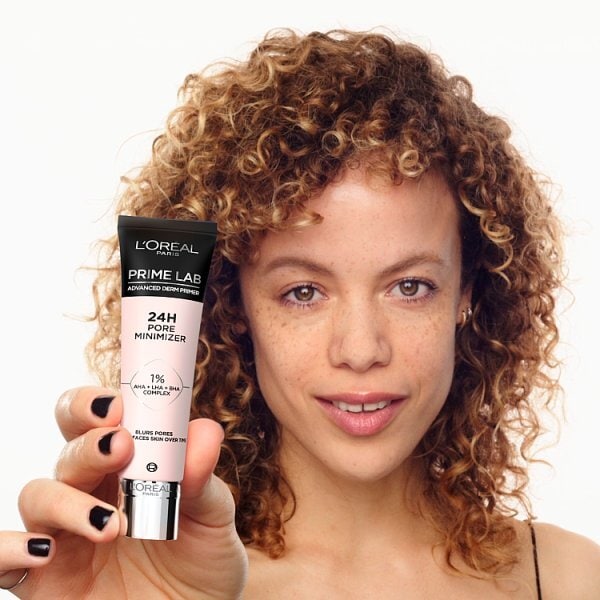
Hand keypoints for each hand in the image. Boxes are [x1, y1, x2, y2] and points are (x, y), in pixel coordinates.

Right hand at [0, 387, 247, 598]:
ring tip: (111, 524)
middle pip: (70, 450)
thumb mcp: (213, 519)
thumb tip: (205, 430)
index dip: (99, 405)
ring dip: (68, 501)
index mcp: (128, 468)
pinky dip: (7, 549)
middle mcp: (90, 493)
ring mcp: (64, 536)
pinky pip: (4, 560)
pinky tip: (40, 551)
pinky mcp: (44, 582)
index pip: (100, 421)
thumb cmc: (200, 564)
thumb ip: (203, 478)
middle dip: (88, 442)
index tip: (119, 405)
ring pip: (39, 495)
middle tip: (119, 445)